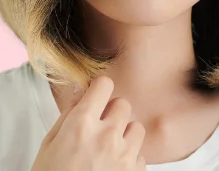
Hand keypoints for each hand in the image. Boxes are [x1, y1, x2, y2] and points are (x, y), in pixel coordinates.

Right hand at [30, 76, 145, 170]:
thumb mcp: (49, 146)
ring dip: (125, 135)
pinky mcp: (135, 170)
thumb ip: (68, 118)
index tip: (97, 96)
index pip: (104, 86)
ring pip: (136, 127)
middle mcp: (107, 135)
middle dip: (112, 113)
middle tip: (100, 128)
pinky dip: (130, 158)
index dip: (100, 90)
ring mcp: (124, 153)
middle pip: (123, 104)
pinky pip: (140, 153)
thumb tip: (82, 96)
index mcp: (82, 125)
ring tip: (108, 149)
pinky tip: (114, 167)